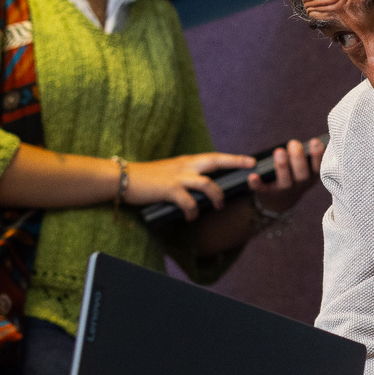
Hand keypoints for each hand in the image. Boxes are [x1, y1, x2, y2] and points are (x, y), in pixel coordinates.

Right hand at [123, 151, 252, 219]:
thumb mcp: (169, 172)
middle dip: (235, 163)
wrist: (122, 177)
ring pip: (207, 183)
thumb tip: (201, 188)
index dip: (233, 158)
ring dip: (216, 196)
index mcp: (186, 162)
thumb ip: (185, 177)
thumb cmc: (145, 179)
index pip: (214, 157)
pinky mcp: (169, 190)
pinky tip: (191, 217)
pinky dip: (193, 211)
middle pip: (216, 161)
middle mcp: (185, 166)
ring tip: (219, 206)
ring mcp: (178, 178)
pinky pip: (188, 202)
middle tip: (251, 169)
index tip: (250, 160)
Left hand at [247, 137, 322, 214]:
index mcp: (311, 176)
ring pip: (285, 182)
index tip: (314, 141)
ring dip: (282, 167)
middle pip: (302, 175)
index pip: (318, 167)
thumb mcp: (306, 166)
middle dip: (298, 159)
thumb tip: (314, 139)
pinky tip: (253, 176)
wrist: (280, 200)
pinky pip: (262, 189)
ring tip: (279, 151)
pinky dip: (257, 183)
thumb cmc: (294, 174)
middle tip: (294, 144)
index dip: (317, 155)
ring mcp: (284, 190)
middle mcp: (300, 184)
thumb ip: (308, 155)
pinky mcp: (268, 193)